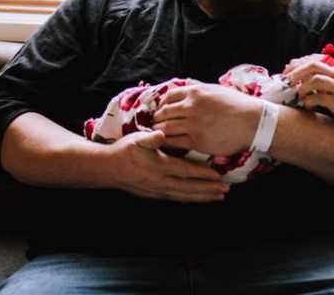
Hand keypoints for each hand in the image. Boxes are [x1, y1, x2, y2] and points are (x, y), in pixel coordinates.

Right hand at [106, 130, 229, 202]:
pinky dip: (190, 198)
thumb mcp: (137, 140)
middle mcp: (161, 182)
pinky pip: (177, 198)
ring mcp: (158, 190)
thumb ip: (151, 138)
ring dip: (202, 196)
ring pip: (184, 196)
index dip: (203, 174)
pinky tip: (199, 198)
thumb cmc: (124, 151)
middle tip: (226, 190)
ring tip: (218, 197)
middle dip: (209, 189)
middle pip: (190, 187)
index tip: (219, 176)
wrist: (107, 169)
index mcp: (159, 166)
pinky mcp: (155, 194)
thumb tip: (162, 134)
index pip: (186, 171)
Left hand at [151, 82, 261, 155]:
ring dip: (159, 132)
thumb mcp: (217, 90)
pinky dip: (167, 143)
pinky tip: (168, 145)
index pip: (168, 97)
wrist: (253, 122)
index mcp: (195, 92)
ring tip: (159, 135)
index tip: (162, 110)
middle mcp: (191, 107)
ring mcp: (193, 125)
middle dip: (157, 119)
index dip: (162, 105)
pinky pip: (174, 142)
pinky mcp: (197, 141)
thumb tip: (187, 85)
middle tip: (157, 124)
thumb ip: (199, 89)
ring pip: (164, 129)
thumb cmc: (238, 105)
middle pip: (163, 113)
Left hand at [283, 60, 333, 128]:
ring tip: (298, 95)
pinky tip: (306, 105)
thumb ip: (324, 80)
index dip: (298, 66)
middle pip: (314, 67)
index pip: (314, 62)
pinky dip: (309, 101)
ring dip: (303, 88)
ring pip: (316, 80)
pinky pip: (320, 98)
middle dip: (297, 73)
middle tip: (287, 82)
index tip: (286, 72)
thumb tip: (302, 78)